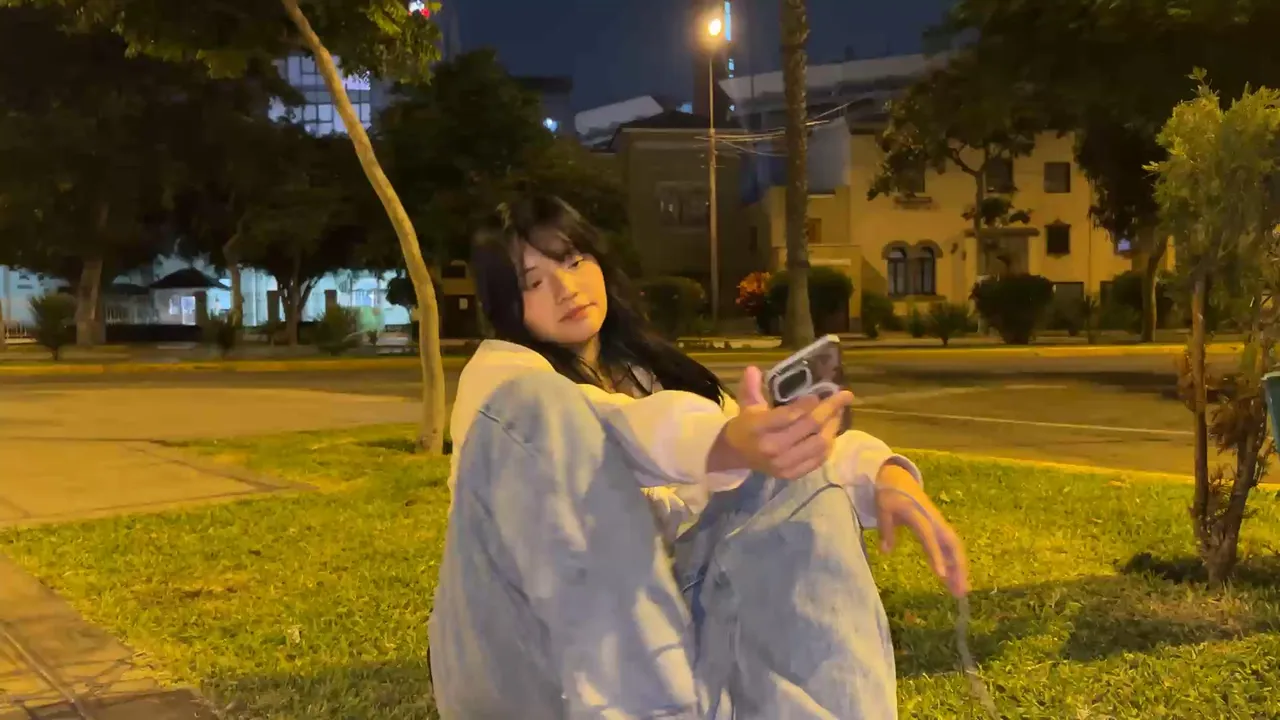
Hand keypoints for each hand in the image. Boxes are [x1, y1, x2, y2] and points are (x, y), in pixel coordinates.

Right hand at [709, 365, 854, 479]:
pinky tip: (831, 431)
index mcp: (758, 428)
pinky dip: (829, 445)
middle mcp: (772, 448)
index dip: (808, 404)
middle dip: (830, 409)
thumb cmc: (745, 426)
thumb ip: (752, 387)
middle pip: (809, 427)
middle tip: (843, 396)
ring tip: (838, 413)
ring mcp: (783, 464)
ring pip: (819, 444)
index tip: (820, 393)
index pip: (789, 415)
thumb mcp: (746, 404)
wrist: (735, 455)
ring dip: (833, 426)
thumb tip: (753, 368)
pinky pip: (818, 459)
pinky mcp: (791, 474)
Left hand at [875, 464, 969, 597]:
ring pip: (953, 548)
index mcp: (918, 515)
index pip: (929, 537)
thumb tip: (886, 552)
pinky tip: (953, 580)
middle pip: (951, 545)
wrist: (898, 478)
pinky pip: (949, 546)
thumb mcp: (882, 509)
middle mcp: (934, 521)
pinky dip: (953, 563)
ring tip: (960, 592)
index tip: (941, 575)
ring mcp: (938, 524)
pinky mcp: (938, 528)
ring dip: (959, 569)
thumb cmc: (889, 494)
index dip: (936, 555)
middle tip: (960, 592)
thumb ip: (885, 529)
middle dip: (958, 568)